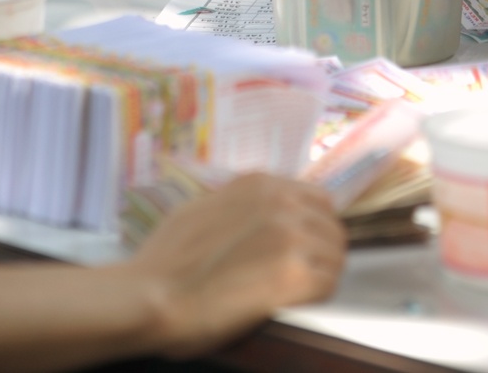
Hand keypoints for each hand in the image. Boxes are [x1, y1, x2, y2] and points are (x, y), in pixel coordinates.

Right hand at [127, 174, 345, 357]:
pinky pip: (328, 285)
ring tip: (298, 293)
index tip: (304, 246)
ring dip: (322, 275)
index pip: (317, 200)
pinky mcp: (294, 275)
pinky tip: (295, 303)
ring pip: (335, 257)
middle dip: (322, 252)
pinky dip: (317, 297)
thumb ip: (238, 205)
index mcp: (260, 183)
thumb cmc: (164, 260)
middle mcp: (281, 202)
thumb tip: (254, 216)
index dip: (313, 226)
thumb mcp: (202, 207)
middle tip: (305, 275)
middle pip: (332, 228)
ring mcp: (290, 236)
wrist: (152, 294)